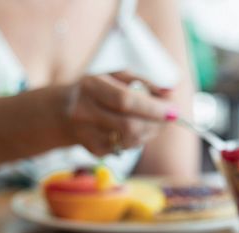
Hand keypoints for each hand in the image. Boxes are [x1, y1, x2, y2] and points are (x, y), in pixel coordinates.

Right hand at [62, 72, 177, 153]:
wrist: (64, 110)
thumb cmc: (99, 89)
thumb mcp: (118, 76)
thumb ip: (145, 82)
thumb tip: (171, 92)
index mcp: (91, 84)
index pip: (125, 100)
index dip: (153, 108)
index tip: (174, 110)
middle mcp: (83, 110)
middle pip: (129, 125)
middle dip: (156, 124)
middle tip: (170, 118)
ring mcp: (85, 133)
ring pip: (129, 141)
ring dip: (149, 133)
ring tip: (152, 122)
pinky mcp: (91, 149)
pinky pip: (124, 149)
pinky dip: (137, 141)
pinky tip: (133, 130)